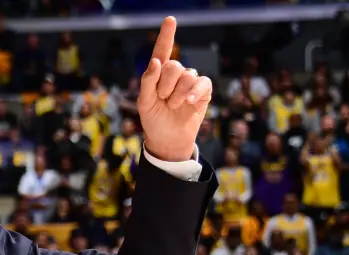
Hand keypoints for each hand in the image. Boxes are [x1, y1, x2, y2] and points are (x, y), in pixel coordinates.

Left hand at [137, 17, 211, 161]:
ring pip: (187, 76)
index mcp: (158, 74)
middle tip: (162, 100)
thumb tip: (157, 61)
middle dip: (165, 86)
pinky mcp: (203, 91)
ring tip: (172, 106)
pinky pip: (203, 83)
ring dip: (177, 94)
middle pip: (173, 66)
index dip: (166, 35)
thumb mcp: (144, 103)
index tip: (170, 20)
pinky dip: (195, 92)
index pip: (162, 51)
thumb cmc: (154, 120)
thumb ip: (148, 81)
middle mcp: (175, 74)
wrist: (168, 140)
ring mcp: (190, 82)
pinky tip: (189, 102)